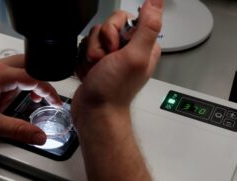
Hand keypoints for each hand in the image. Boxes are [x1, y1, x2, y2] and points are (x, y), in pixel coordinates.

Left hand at [0, 55, 61, 144]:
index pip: (34, 78)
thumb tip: (39, 136)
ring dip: (14, 84)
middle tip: (35, 98)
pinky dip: (0, 82)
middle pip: (24, 65)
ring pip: (8, 68)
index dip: (48, 91)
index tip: (54, 101)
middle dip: (34, 81)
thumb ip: (19, 130)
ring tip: (4, 104)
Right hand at [72, 0, 161, 126]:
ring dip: (89, 55)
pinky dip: (83, 63)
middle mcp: (126, 50)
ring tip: (96, 71)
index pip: (124, 18)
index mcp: (142, 45)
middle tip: (104, 62)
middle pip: (105, 27)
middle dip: (99, 45)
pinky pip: (83, 51)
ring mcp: (109, 58)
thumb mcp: (135, 56)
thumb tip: (156, 1)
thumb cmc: (114, 90)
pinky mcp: (95, 65)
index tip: (114, 47)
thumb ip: (148, 26)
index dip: (113, 30)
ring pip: (92, 39)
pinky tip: (90, 75)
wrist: (94, 112)